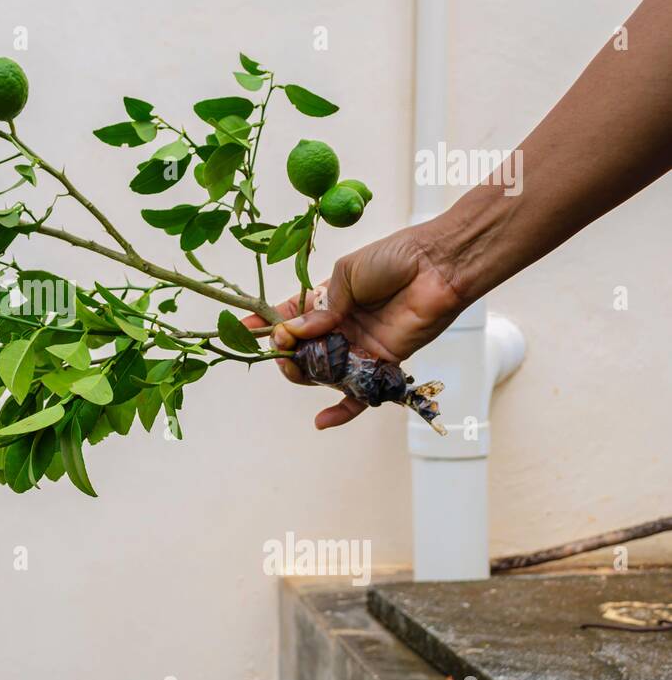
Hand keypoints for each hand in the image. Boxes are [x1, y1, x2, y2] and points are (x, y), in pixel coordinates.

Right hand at [249, 223, 468, 428]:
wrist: (439, 266)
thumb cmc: (395, 258)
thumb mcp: (345, 274)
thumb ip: (319, 308)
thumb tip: (295, 333)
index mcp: (327, 300)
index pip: (289, 317)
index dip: (264, 324)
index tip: (239, 331)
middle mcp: (340, 326)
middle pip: (302, 351)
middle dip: (286, 352)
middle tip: (282, 346)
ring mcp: (359, 347)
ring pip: (323, 372)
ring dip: (305, 372)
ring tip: (297, 363)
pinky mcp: (380, 364)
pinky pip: (359, 393)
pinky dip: (342, 410)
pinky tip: (322, 421)